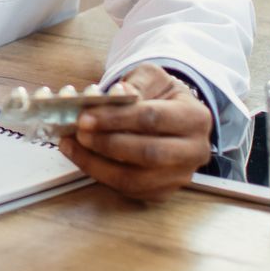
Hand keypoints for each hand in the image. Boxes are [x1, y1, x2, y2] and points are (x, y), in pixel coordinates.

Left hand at [56, 64, 212, 201]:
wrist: (172, 116)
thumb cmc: (160, 95)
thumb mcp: (152, 78)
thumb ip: (136, 83)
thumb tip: (118, 93)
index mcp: (195, 117)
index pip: (153, 119)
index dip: (117, 119)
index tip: (86, 116)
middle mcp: (194, 151)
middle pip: (148, 154)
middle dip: (107, 144)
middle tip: (79, 132)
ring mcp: (180, 176)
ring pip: (136, 179)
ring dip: (98, 164)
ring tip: (73, 145)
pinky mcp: (162, 192)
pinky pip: (128, 190)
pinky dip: (101, 175)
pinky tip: (82, 157)